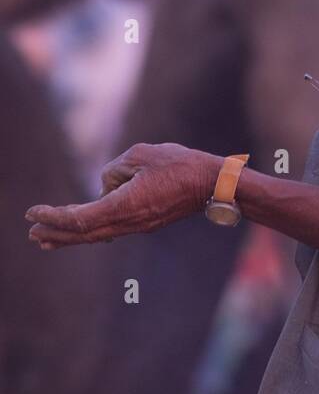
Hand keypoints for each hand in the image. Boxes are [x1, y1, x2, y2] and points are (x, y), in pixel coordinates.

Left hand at [25, 142, 221, 249]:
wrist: (212, 183)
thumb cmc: (179, 164)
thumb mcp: (140, 154)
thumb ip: (115, 169)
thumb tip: (107, 184)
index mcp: (123, 206)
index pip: (78, 218)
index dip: (53, 216)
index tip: (33, 214)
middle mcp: (128, 222)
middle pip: (83, 233)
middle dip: (55, 232)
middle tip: (32, 232)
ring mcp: (137, 226)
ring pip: (95, 234)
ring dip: (69, 235)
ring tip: (46, 240)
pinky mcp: (145, 223)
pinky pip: (110, 229)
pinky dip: (90, 230)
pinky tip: (83, 230)